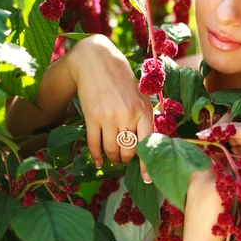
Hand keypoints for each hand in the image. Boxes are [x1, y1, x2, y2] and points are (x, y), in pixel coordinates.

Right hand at [67, 34, 153, 179]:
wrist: (97, 62)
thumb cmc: (123, 80)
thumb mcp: (140, 96)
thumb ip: (145, 118)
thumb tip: (148, 144)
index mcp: (144, 110)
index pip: (148, 143)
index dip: (147, 164)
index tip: (148, 179)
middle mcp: (128, 115)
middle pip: (128, 150)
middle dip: (126, 159)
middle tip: (125, 159)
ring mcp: (109, 117)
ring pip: (111, 149)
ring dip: (113, 158)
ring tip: (113, 158)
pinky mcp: (92, 117)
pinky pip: (94, 143)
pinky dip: (96, 155)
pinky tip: (98, 161)